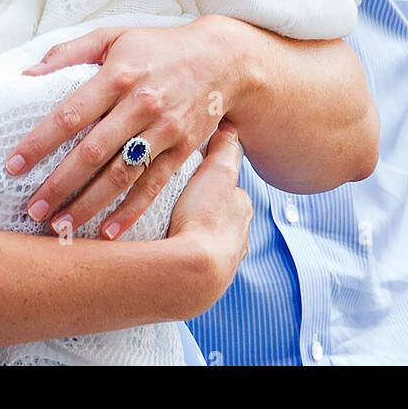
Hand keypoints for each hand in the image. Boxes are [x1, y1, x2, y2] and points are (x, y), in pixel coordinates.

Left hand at [5, 16, 243, 237]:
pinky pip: (152, 186)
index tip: (13, 166)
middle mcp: (140, 105)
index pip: (70, 113)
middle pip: (92, 152)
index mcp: (118, 75)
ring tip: (59, 227)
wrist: (222, 60)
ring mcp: (164, 130)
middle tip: (31, 208)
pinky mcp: (182, 150)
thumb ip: (68, 52)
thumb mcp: (113, 36)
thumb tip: (26, 75)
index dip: (40, 142)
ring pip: (120, 175)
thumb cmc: (157, 48)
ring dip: (88, 204)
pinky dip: (130, 213)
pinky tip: (107, 233)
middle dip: (58, 184)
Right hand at [168, 122, 251, 304]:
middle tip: (175, 203)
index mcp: (242, 211)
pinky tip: (165, 250)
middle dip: (202, 211)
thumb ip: (223, 149)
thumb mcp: (217, 172)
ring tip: (166, 228)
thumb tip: (229, 126)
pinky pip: (191, 264)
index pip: (230, 189)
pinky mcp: (202, 282)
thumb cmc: (205, 218)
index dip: (211, 180)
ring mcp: (222, 264)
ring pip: (206, 242)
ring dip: (190, 235)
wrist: (192, 271)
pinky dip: (181, 256)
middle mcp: (238, 239)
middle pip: (219, 217)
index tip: (191, 178)